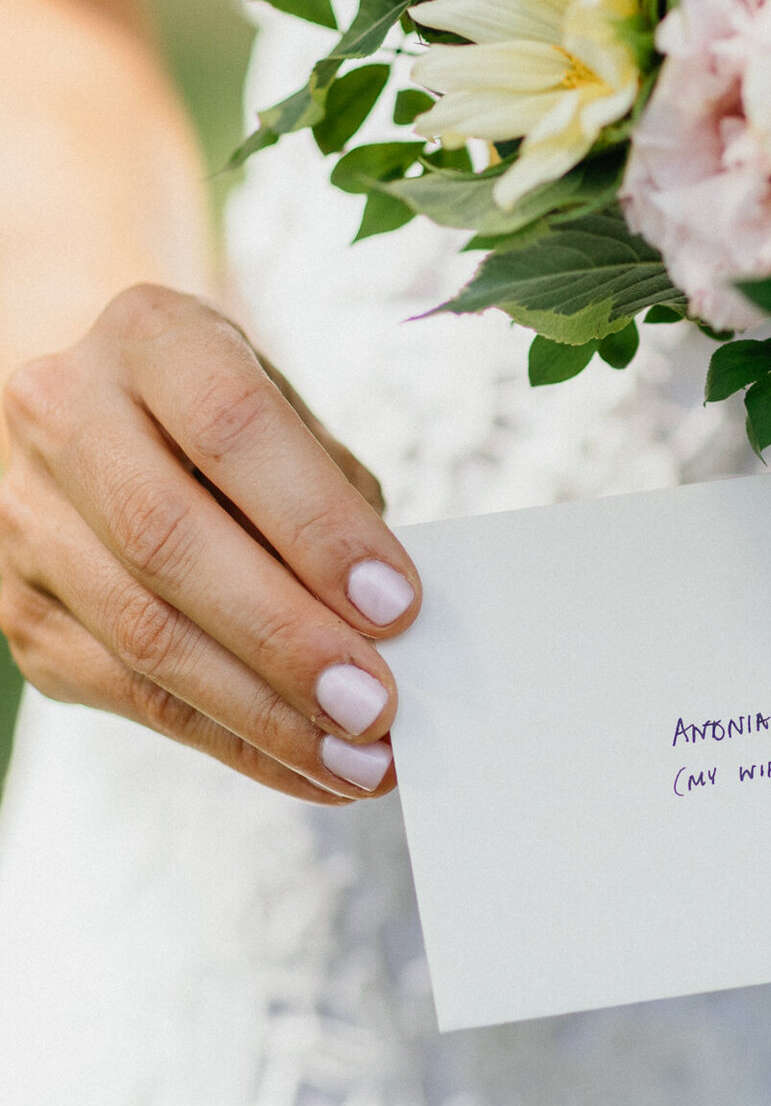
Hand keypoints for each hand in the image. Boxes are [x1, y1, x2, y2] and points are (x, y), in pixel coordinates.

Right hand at [0, 285, 420, 800]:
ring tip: (358, 760)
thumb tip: (398, 622)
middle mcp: (61, 414)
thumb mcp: (290, 414)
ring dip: (263, 713)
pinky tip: (309, 768)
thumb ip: (335, 498)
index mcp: (148, 336)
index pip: (229, 429)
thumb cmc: (233, 421)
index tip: (396, 602)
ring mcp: (26, 518)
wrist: (112, 416)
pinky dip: (231, 742)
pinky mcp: (22, 612)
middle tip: (376, 706)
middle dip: (285, 638)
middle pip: (170, 541)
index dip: (314, 523)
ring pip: (142, 634)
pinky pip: (130, 695)